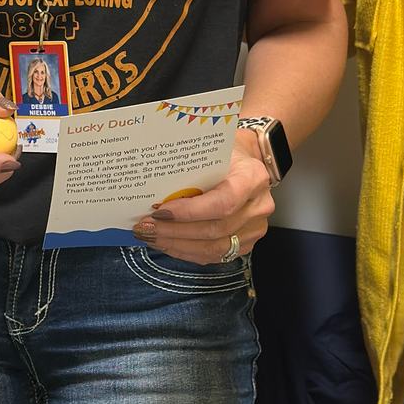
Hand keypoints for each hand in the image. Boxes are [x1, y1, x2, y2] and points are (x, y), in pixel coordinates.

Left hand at [133, 148, 273, 261]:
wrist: (249, 162)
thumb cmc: (227, 153)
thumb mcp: (209, 149)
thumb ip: (189, 167)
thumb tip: (152, 187)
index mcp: (252, 177)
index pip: (223, 202)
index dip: (189, 212)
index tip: (160, 212)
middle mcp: (258, 205)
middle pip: (214, 229)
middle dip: (174, 231)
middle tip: (145, 227)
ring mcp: (255, 227)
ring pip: (213, 247)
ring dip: (176, 244)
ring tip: (151, 236)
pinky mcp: (247, 242)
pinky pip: (214, 254)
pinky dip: (187, 250)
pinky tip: (167, 243)